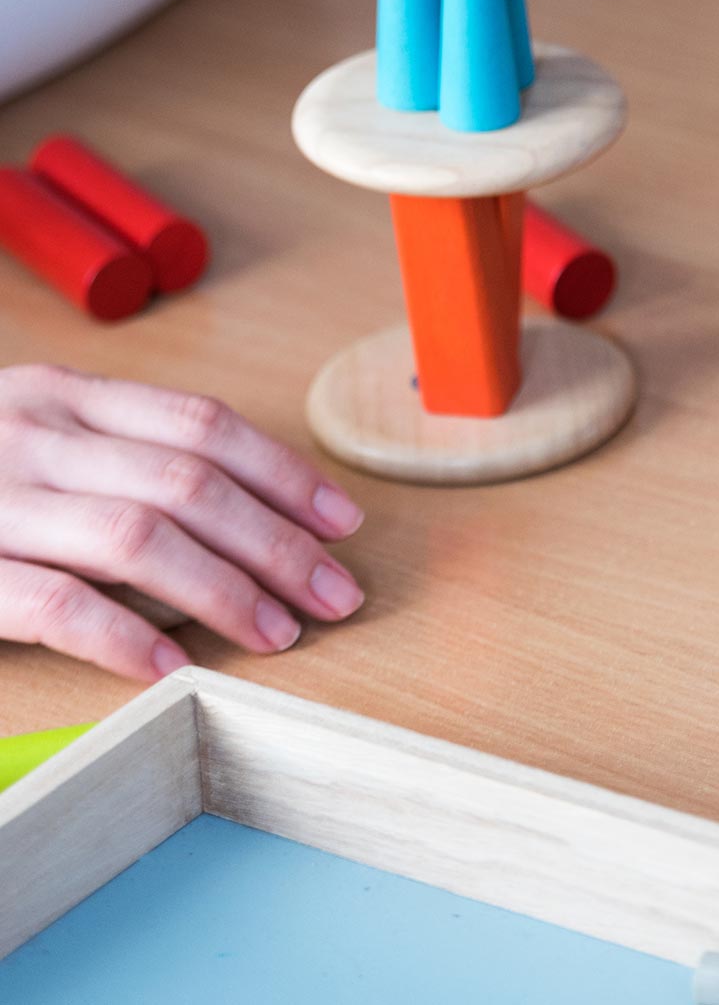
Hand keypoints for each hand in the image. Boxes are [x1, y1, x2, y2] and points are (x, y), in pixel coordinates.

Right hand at [0, 363, 365, 682]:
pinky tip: (176, 666)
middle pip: (188, 482)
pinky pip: (59, 604)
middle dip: (277, 542)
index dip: (282, 473)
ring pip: (139, 537)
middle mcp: (36, 435)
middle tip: (335, 593)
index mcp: (64, 397)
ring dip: (225, 590)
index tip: (342, 520)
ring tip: (277, 632)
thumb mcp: (31, 442)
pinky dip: (126, 637)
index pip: (200, 424)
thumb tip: (240, 512)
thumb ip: (114, 459)